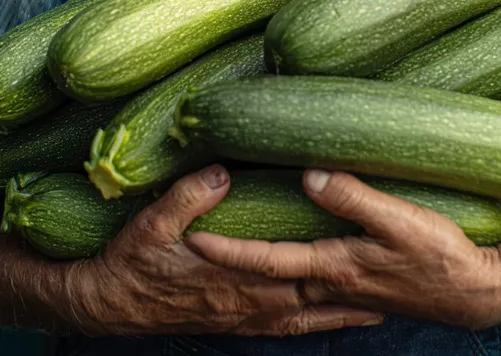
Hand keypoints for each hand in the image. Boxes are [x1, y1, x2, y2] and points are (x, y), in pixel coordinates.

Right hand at [64, 165, 385, 336]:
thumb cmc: (129, 261)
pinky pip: (284, 329)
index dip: (328, 259)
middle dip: (349, 294)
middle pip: (309, 297)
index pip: (291, 265)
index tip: (364, 247)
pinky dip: (312, 326)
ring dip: (340, 316)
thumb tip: (223, 172)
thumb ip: (188, 197)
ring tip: (379, 309)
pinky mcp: (235, 323)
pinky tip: (327, 320)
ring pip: (303, 318)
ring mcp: (242, 317)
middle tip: (394, 285)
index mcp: (233, 274)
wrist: (106, 305)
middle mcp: (246, 301)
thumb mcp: (151, 223)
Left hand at [185, 170, 500, 328]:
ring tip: (232, 250)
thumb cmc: (441, 255)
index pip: (268, 260)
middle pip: (269, 277)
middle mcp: (332, 283)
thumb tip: (308, 175)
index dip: (228, 248)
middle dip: (232, 264)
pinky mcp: (361, 287)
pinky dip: (292, 278)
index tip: (192, 238)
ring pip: (289, 282)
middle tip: (194, 247)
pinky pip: (313, 286)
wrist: (476, 292)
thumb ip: (352, 198)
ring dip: (259, 270)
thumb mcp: (398, 219)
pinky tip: (291, 266)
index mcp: (333, 267)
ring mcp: (346, 290)